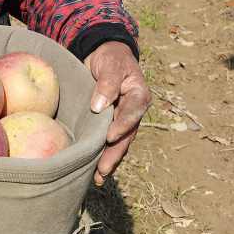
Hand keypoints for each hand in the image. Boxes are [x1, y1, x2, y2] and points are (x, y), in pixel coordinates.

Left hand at [84, 41, 150, 185]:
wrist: (104, 55)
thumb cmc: (110, 58)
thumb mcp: (110, 65)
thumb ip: (107, 83)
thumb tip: (99, 106)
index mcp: (139, 95)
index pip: (132, 113)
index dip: (122, 126)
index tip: (110, 137)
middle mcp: (133, 111)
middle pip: (126, 135)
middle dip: (115, 153)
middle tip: (103, 169)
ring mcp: (123, 119)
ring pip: (118, 143)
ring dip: (109, 160)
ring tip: (99, 177)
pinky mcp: (110, 123)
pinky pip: (109, 141)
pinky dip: (102, 154)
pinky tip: (95, 170)